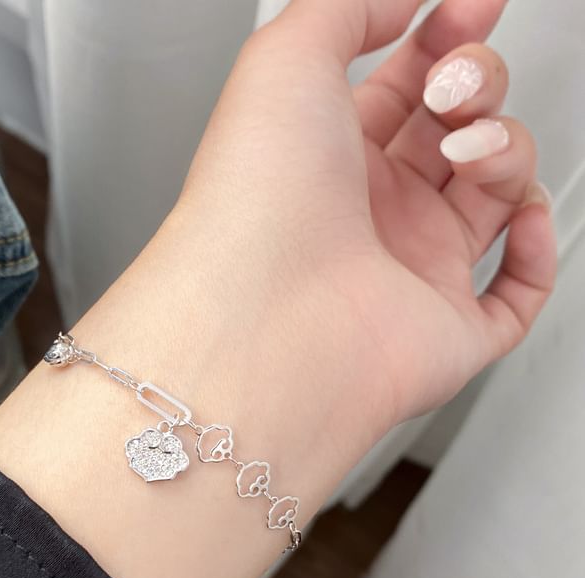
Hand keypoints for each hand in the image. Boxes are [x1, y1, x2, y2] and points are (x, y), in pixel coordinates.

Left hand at [173, 0, 555, 421]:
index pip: (405, 89)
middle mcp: (369, 215)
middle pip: (457, 132)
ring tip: (468, 149)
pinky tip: (517, 219)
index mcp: (328, 157)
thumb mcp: (287, 59)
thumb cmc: (257, 201)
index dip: (448, 39)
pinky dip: (535, 251)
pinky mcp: (446, 331)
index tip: (474, 6)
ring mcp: (409, 271)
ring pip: (497, 194)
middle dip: (478, 86)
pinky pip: (515, 293)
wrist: (265, 316)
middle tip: (456, 88)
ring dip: (505, 148)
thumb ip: (348, 8)